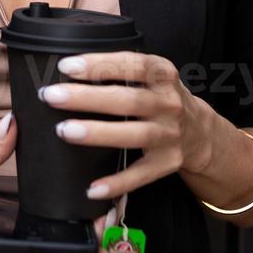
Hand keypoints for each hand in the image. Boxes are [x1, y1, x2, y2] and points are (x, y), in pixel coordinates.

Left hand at [40, 51, 217, 200]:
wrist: (200, 132)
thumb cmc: (161, 97)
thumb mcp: (152, 75)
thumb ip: (120, 69)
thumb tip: (69, 68)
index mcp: (163, 74)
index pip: (132, 64)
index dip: (99, 64)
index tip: (66, 67)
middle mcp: (169, 103)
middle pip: (128, 100)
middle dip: (88, 98)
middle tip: (52, 96)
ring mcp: (169, 134)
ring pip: (134, 134)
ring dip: (99, 133)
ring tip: (65, 130)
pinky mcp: (167, 163)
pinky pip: (140, 175)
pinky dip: (117, 183)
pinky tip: (92, 188)